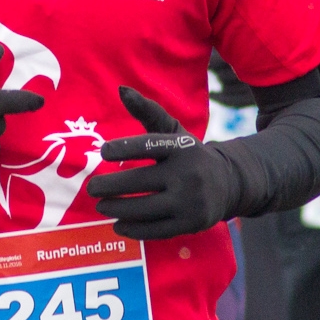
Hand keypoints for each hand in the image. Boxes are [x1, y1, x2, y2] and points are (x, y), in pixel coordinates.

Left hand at [86, 87, 236, 240]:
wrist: (228, 184)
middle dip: (110, 186)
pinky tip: (117, 224)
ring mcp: (191, 201)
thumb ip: (147, 111)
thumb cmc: (189, 155)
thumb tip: (121, 90)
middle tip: (91, 188)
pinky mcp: (191, 224)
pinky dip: (133, 229)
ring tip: (100, 205)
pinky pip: (155, 229)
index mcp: (182, 146)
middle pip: (140, 181)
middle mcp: (189, 173)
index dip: (124, 148)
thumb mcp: (173, 131)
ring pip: (144, 208)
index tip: (103, 152)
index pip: (150, 146)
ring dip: (117, 208)